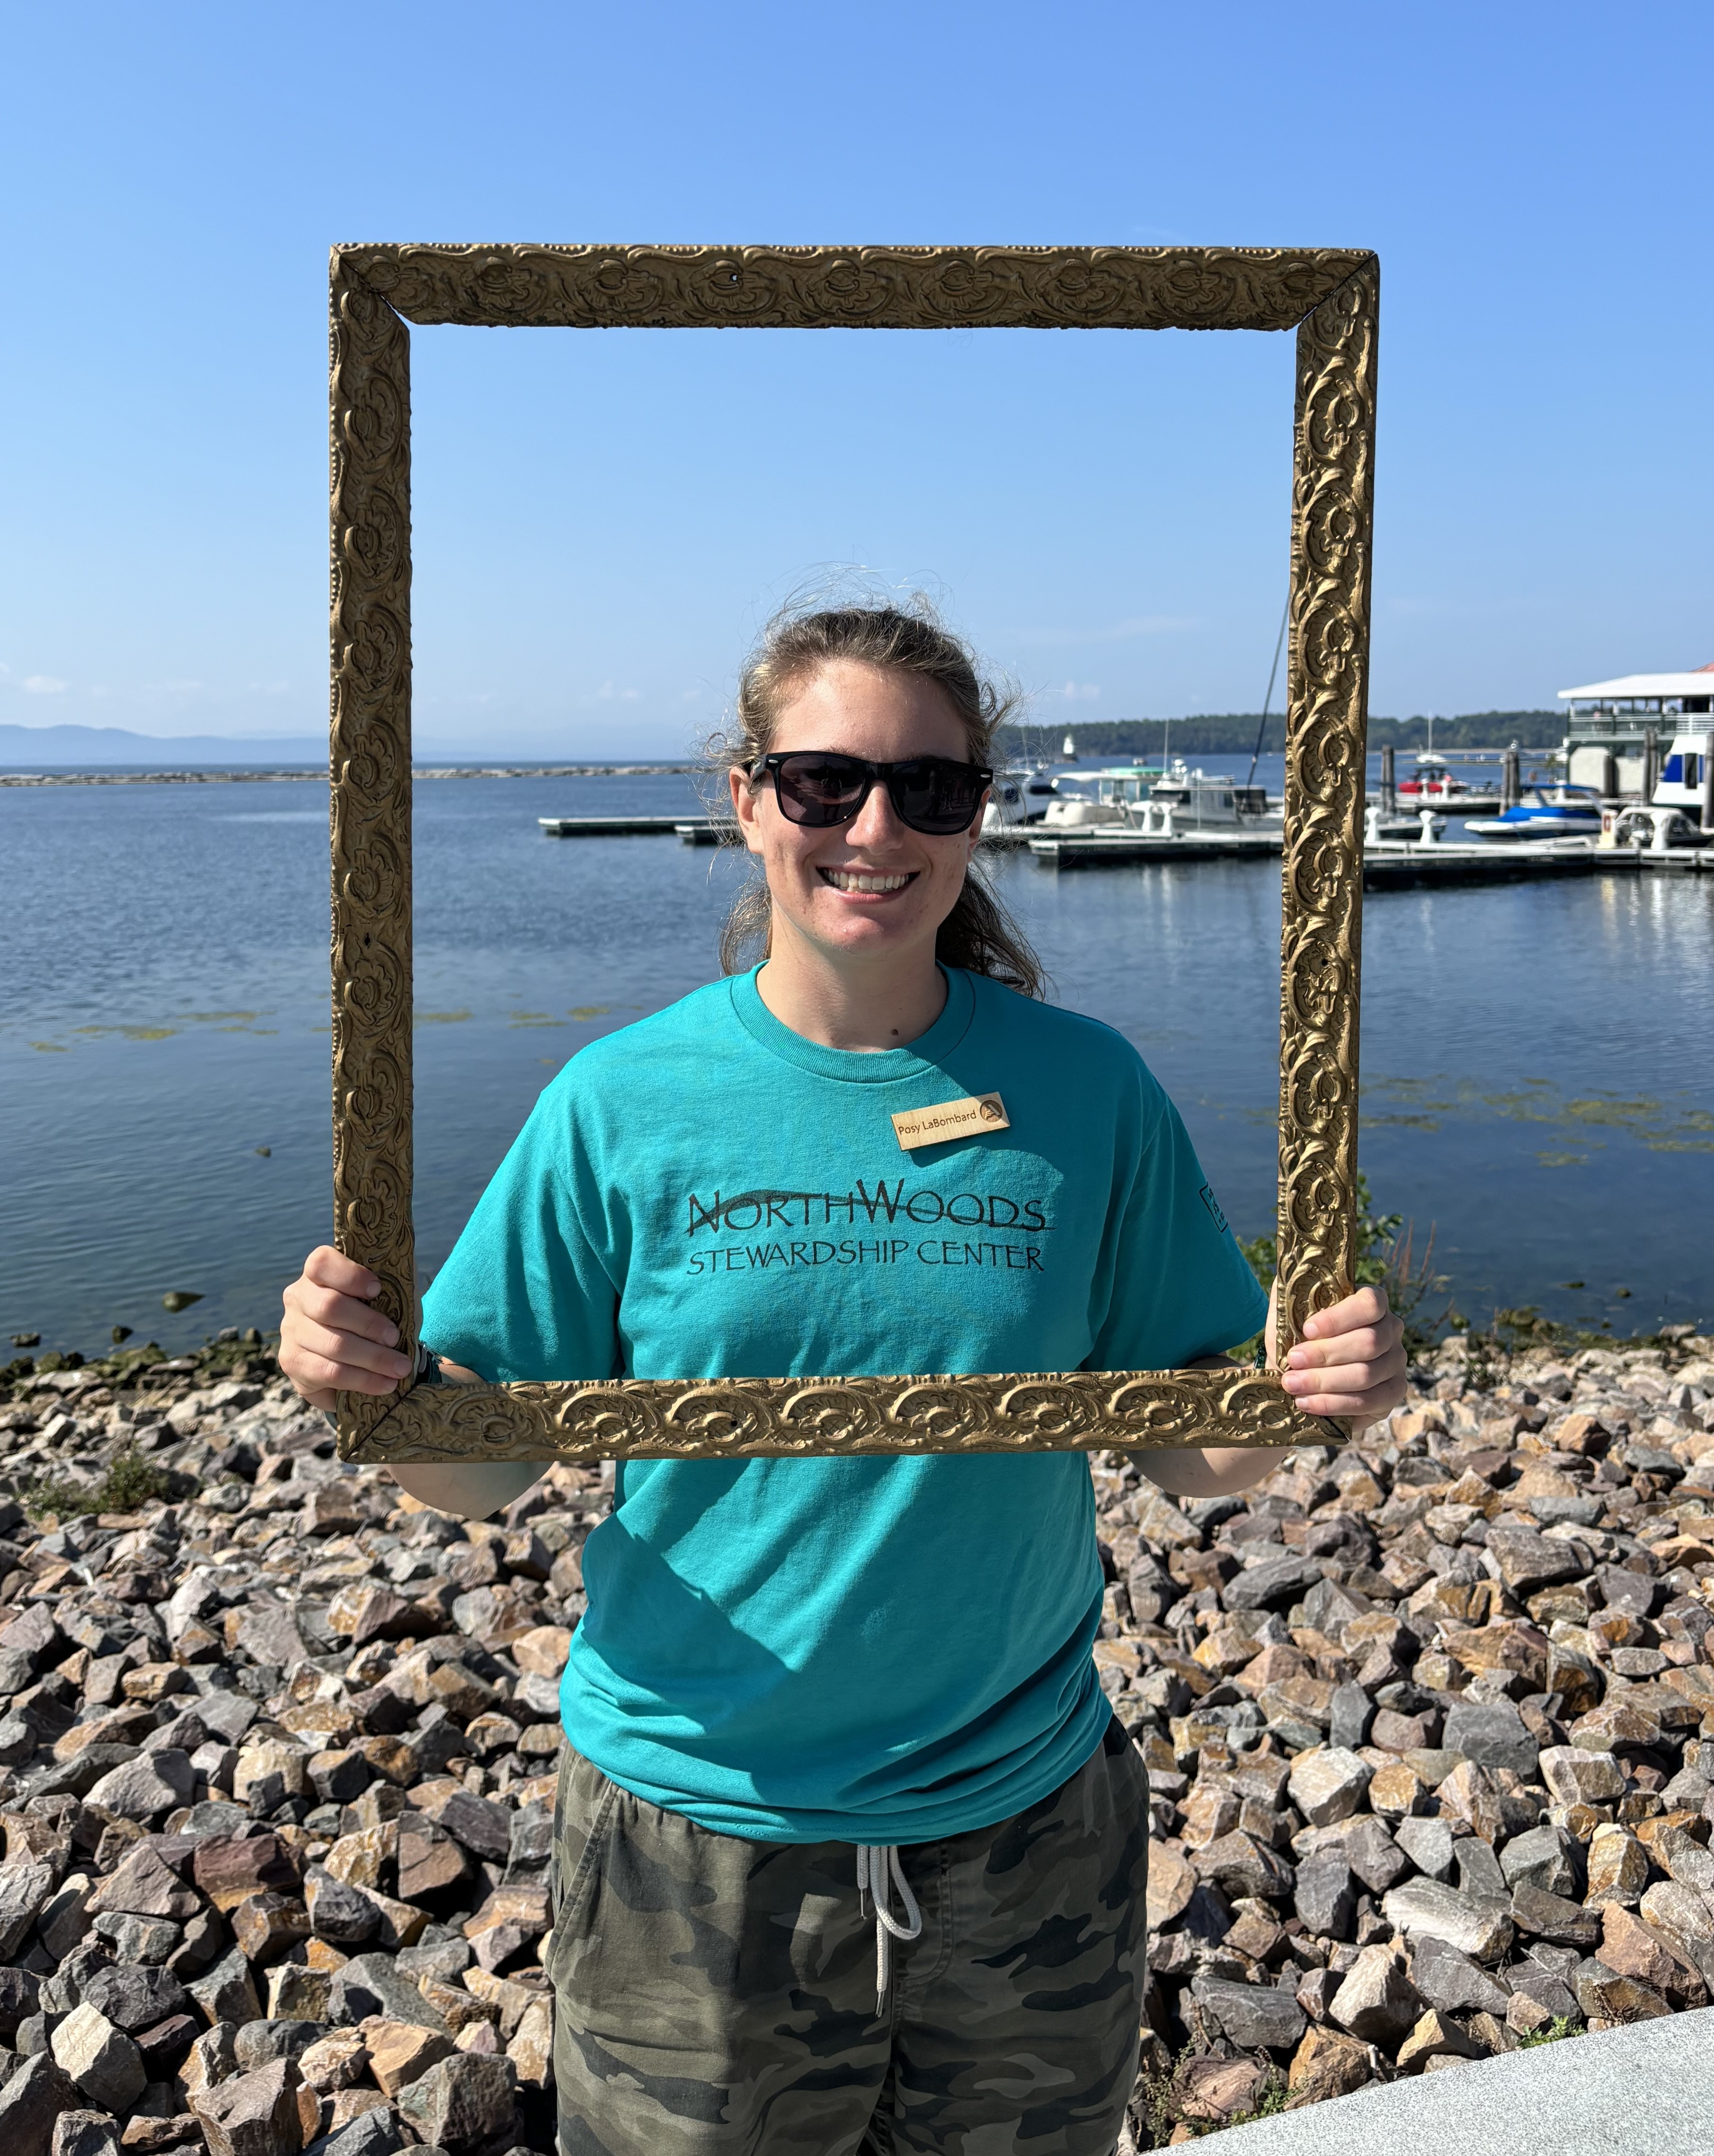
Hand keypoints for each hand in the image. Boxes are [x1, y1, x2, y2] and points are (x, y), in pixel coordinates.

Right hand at [280, 1246, 413, 1410]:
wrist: (352, 1355)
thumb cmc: (371, 1317)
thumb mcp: (381, 1299)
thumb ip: (388, 1293)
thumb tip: (406, 1302)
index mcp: (317, 1275)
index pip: (321, 1263)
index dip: (350, 1275)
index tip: (377, 1290)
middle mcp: (297, 1299)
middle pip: (329, 1307)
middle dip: (369, 1324)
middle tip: (395, 1339)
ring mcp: (291, 1331)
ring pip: (332, 1344)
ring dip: (373, 1358)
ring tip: (400, 1368)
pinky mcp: (292, 1363)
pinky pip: (329, 1373)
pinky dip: (362, 1380)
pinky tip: (385, 1384)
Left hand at [1279, 1283, 1406, 1430]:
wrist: (1305, 1379)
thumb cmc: (1298, 1341)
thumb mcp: (1290, 1314)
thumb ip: (1292, 1292)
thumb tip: (1290, 1267)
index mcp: (1372, 1303)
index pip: (1370, 1303)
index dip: (1340, 1317)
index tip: (1307, 1329)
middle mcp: (1391, 1330)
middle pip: (1369, 1342)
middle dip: (1325, 1354)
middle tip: (1292, 1361)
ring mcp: (1396, 1363)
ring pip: (1366, 1374)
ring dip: (1324, 1382)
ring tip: (1292, 1384)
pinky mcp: (1393, 1394)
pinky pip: (1368, 1401)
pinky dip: (1333, 1404)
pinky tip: (1306, 1403)